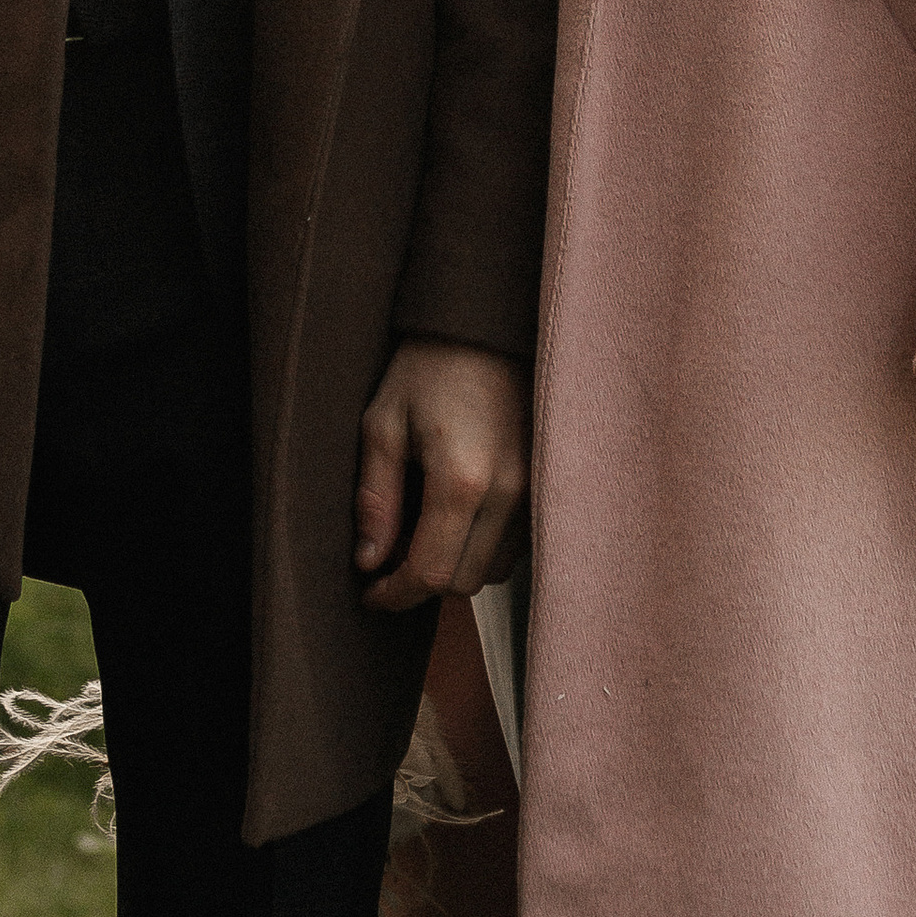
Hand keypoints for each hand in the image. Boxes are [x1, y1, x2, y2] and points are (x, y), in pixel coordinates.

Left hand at [353, 340, 528, 609]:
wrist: (486, 322)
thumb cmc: (430, 365)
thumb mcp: (384, 423)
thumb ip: (376, 498)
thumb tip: (369, 561)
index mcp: (463, 480)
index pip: (432, 574)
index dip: (395, 594)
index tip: (371, 590)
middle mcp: (509, 492)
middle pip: (465, 580)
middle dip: (422, 581)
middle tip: (390, 558)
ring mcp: (535, 488)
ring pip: (494, 568)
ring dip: (456, 565)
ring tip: (423, 533)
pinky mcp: (546, 480)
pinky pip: (517, 542)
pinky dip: (484, 546)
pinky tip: (458, 518)